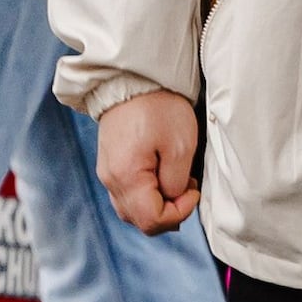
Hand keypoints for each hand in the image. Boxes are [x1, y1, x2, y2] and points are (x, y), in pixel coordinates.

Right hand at [98, 89, 203, 232]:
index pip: (151, 221)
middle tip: (187, 187)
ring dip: (156, 205)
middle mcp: (111, 180)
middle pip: (139, 220)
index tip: (194, 190)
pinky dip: (146, 194)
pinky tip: (162, 176)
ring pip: (131, 210)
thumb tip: (173, 199)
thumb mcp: (180, 147)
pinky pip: (126, 194)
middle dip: (168, 213)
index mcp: (126, 177)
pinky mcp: (110, 164)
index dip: (178, 214)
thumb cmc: (159, 109)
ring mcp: (107, 173)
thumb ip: (176, 182)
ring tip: (176, 181)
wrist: (133, 80)